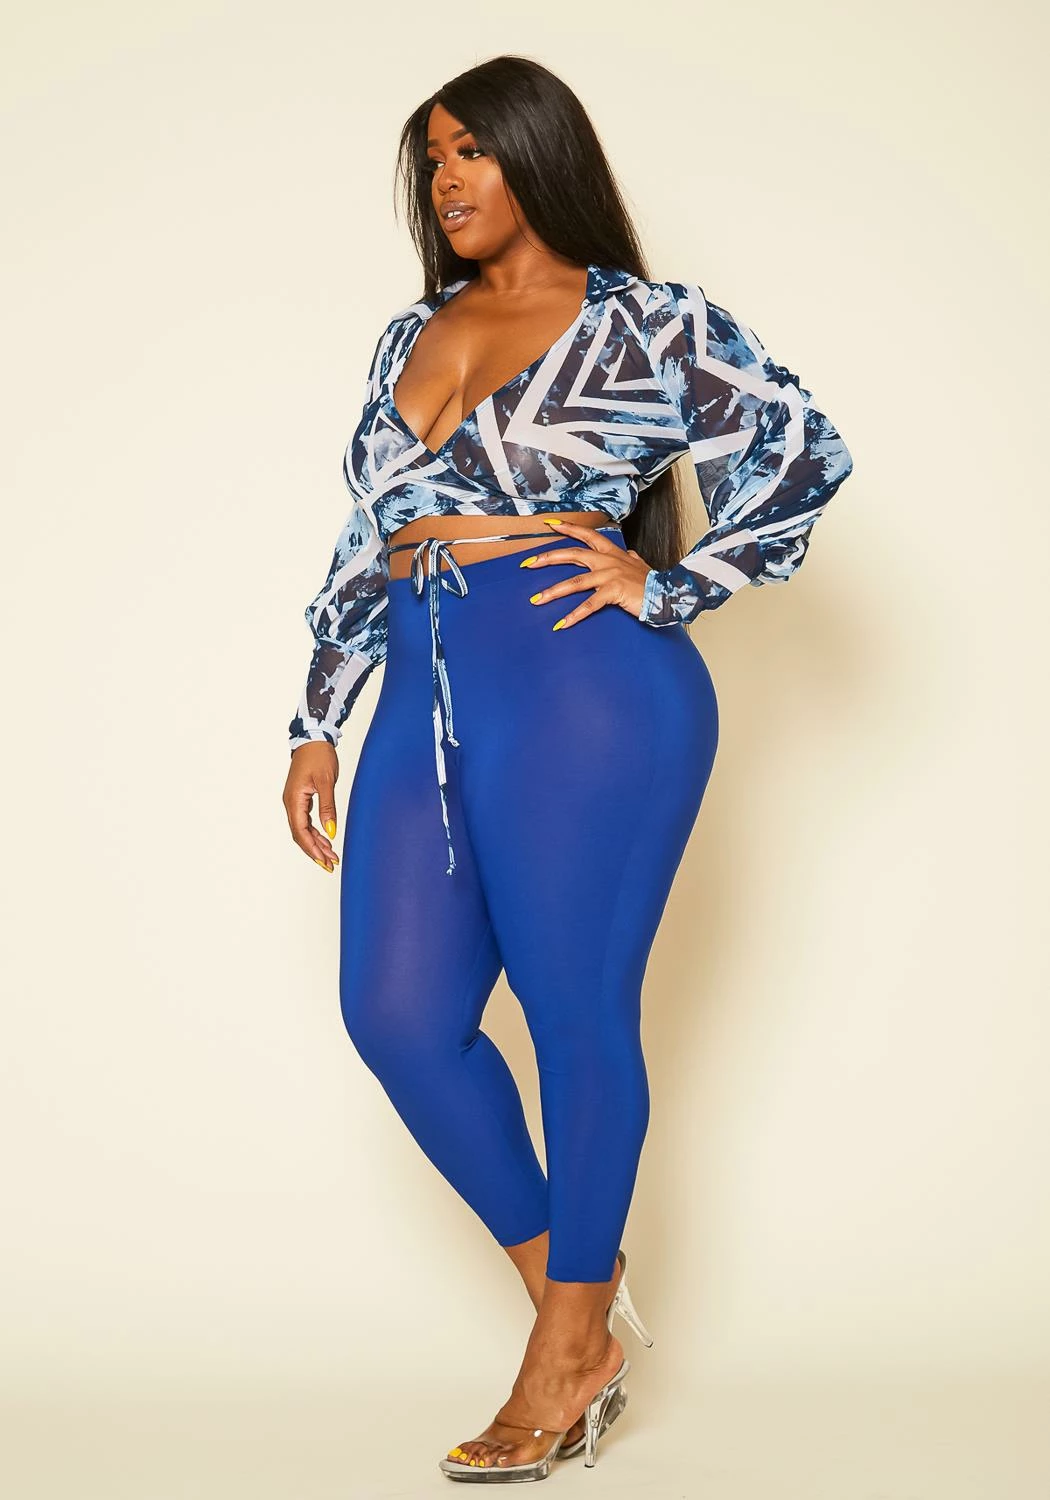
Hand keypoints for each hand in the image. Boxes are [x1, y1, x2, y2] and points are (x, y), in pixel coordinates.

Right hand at [283, 742, 341, 872]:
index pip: (301, 831)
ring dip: (316, 843)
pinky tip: (326, 840)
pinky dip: (315, 832)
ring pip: (303, 829)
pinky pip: (306, 821)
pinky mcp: (300, 799)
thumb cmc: (319, 756)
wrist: (313, 739)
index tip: (324, 861)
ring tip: (332, 856)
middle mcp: (290, 803)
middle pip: (300, 835)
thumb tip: (330, 832)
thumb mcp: (327, 782)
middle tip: (331, 865)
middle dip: (315, 851)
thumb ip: (328, 807)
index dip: (312, 848)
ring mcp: (294, 801)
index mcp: (294, 800)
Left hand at [520, 520, 651, 628]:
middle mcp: (607, 560)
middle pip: (572, 554)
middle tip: (527, 563)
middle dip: (547, 558)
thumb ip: (631, 558)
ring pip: (575, 583)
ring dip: (553, 592)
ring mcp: (610, 575)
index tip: (549, 524)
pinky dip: (574, 616)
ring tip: (536, 600)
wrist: (668, 593)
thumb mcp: (639, 564)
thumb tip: (629, 554)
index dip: (567, 528)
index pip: (586, 535)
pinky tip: (561, 624)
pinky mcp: (614, 592)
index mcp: (611, 552)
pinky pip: (589, 605)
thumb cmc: (652, 581)